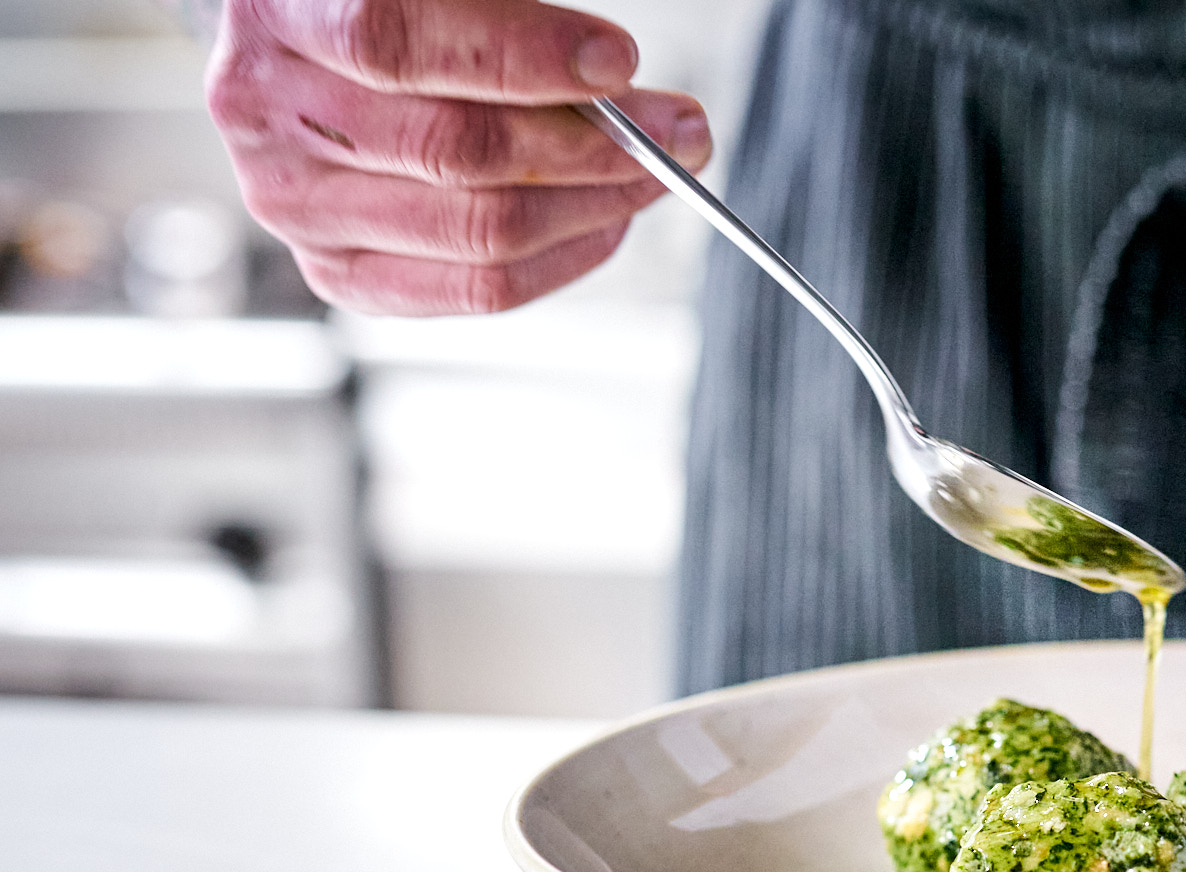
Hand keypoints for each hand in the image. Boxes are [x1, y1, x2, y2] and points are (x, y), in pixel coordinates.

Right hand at [207, 0, 710, 313]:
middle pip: (455, 150)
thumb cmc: (397, 6)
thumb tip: (613, 80)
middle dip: (594, 143)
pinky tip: (606, 221)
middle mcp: (267, 112)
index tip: (618, 61)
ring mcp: (295, 203)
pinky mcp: (336, 270)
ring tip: (655, 171)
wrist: (314, 47)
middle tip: (677, 129)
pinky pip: (475, 289)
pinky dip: (562, 257)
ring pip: (479, 228)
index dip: (521, 56)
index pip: (394, 40)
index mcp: (281, 9)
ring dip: (594, 203)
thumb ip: (506, 16)